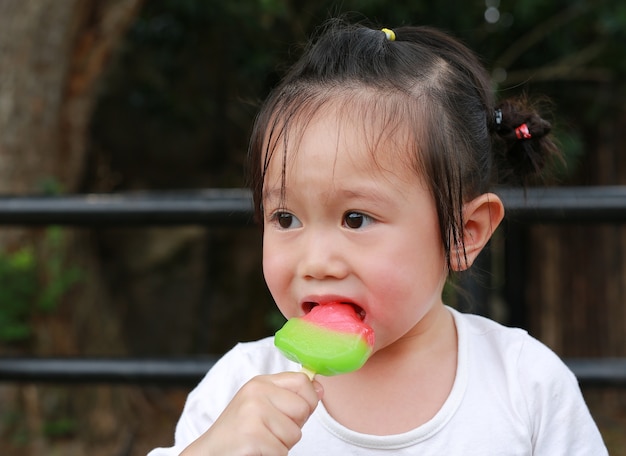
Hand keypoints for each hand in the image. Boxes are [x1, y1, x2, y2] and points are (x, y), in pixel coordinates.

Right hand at [181, 372, 322, 455]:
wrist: (210, 452)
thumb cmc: (240, 431)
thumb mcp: (262, 405)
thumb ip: (290, 396)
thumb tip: (320, 389)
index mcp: (260, 383)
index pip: (303, 381)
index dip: (308, 399)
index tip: (294, 412)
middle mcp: (256, 393)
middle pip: (303, 409)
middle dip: (292, 427)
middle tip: (269, 431)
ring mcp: (253, 413)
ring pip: (295, 434)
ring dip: (282, 444)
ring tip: (261, 440)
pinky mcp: (252, 436)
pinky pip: (282, 451)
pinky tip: (256, 450)